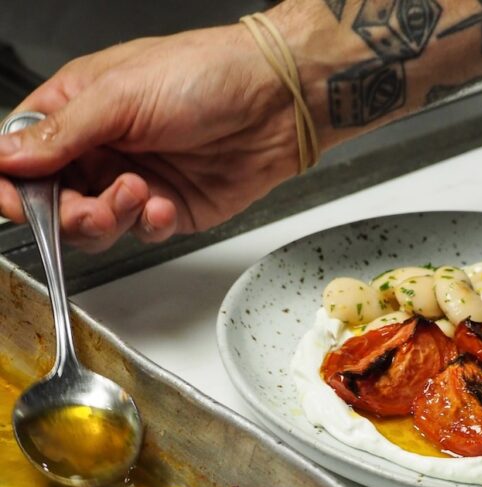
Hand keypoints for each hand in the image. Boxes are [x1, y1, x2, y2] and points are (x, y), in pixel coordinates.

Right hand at [0, 25, 300, 250]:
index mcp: (77, 110)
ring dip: (111, 218)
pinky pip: (141, 235)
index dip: (14, 186)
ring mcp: (133, 182)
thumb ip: (61, 133)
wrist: (274, 102)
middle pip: (55, 202)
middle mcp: (101, 149)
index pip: (23, 156)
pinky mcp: (168, 210)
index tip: (17, 203)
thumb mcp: (120, 94)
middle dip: (70, 213)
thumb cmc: (205, 75)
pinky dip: (150, 226)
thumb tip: (7, 155)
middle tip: (94, 206)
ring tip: (140, 192)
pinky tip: (165, 205)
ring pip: (96, 227)